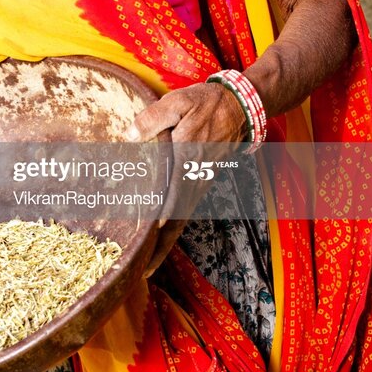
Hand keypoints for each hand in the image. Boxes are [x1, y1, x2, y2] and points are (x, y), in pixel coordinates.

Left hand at [125, 83, 247, 276]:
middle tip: (144, 269)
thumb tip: (130, 134)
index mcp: (188, 157)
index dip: (165, 211)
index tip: (153, 231)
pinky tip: (161, 238)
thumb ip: (153, 118)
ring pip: (183, 218)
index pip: (175, 190)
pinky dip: (175, 228)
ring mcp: (201, 182)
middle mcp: (197, 176)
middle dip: (163, 246)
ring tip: (148, 264)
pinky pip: (187, 210)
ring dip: (167, 242)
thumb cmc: (206, 104)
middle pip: (179, 217)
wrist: (241, 107)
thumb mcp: (178, 102)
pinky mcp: (202, 182)